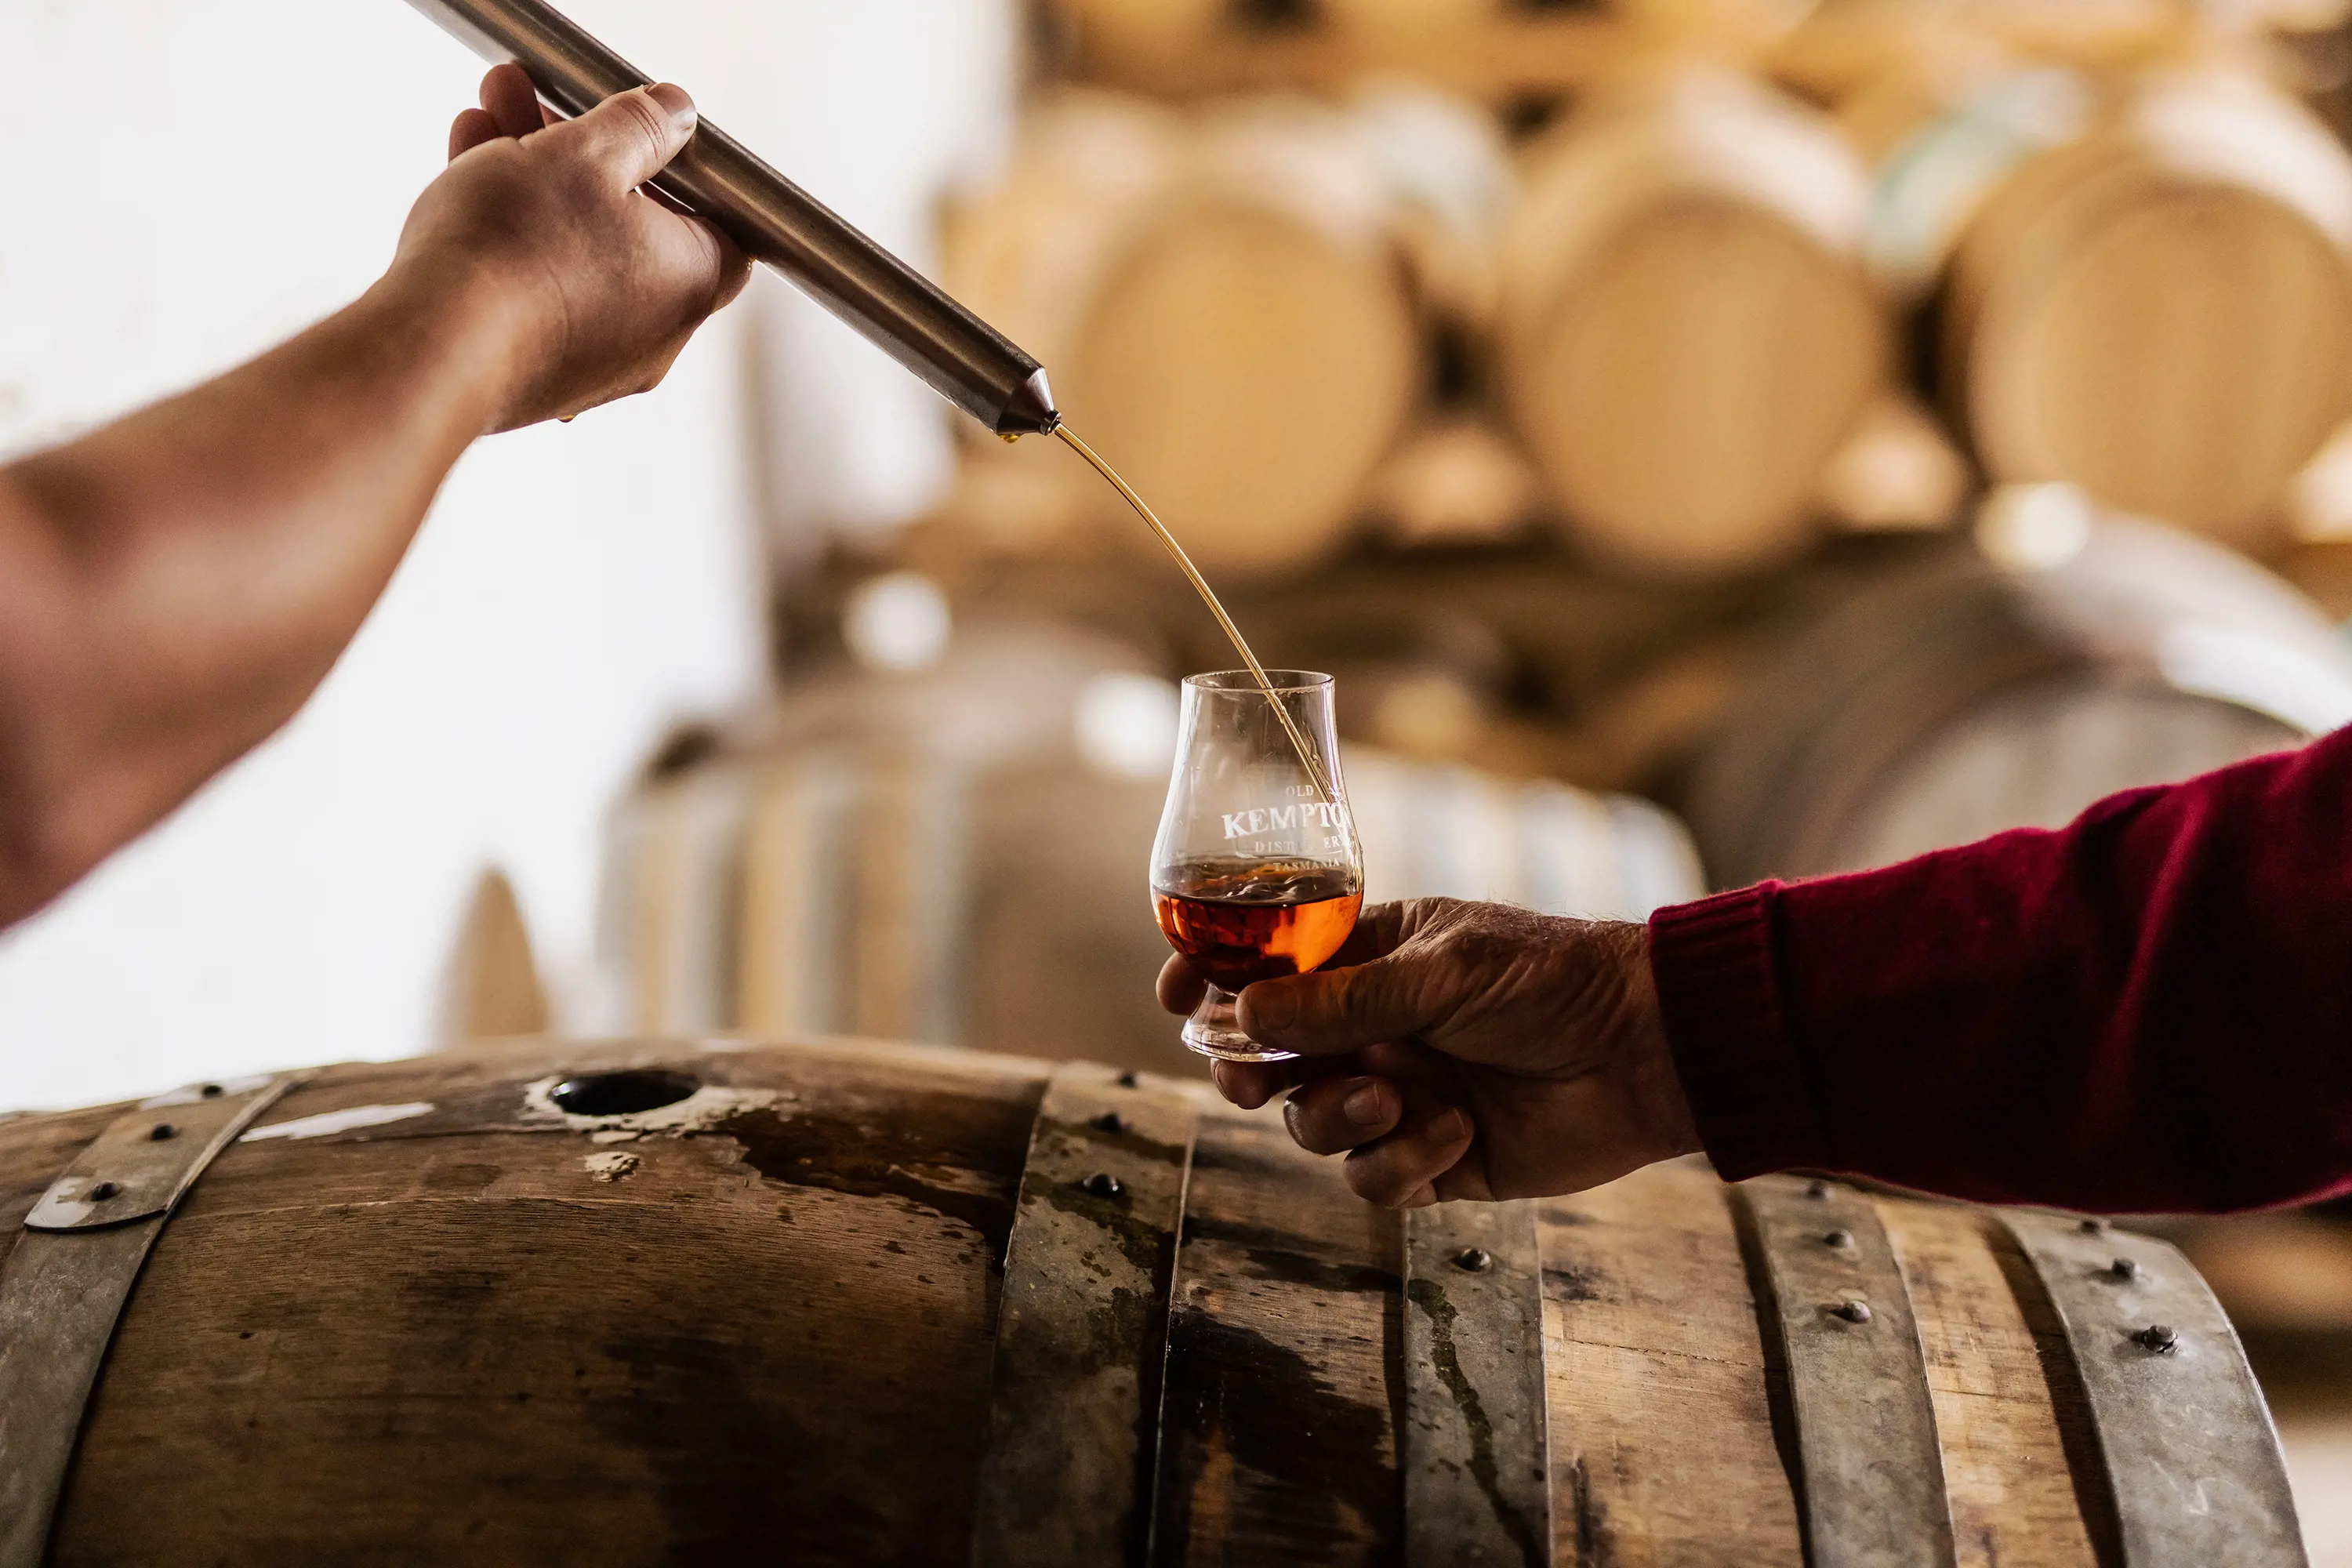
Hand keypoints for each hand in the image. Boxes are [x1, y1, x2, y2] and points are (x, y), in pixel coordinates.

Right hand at [393, 65, 751, 430]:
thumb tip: (676, 113)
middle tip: (541, 100)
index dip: (684, 168)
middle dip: (582, 150)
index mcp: (692, 283)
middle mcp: (654, 334)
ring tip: (492, 111)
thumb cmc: (518, 251)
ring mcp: (593, 359)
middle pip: (632, 223)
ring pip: (572, 247)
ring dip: (534, 175)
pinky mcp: (534, 371)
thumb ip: (639, 126)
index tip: (643, 130)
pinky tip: (470, 165)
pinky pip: (532, 286)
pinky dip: (508, 230)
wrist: (434, 345)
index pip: (721, 220)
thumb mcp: (588, 153)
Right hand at [1159, 898, 1699, 1206]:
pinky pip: (1371, 1180)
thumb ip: (1341, 995)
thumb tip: (1241, 1009)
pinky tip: (1457, 1134)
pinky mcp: (1435, 1162)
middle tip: (1260, 1079)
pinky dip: (1402, 1163)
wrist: (1651, 1055)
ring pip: (1314, 1127)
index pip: (1267, 969)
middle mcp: (1375, 1029)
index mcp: (1371, 959)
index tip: (1177, 996)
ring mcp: (1401, 1096)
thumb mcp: (1442, 971)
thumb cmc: (1553, 982)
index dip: (1214, 982)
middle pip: (1269, 1060)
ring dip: (1338, 1119)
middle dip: (1255, 1071)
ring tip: (1395, 1100)